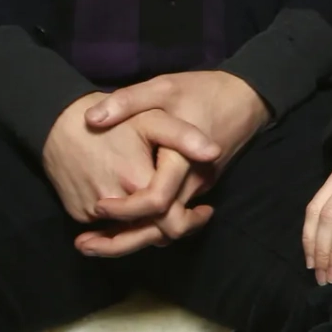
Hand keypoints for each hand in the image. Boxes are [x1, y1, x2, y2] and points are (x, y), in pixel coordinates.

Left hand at [75, 71, 270, 255]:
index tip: (98, 205)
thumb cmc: (205, 91)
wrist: (248, 96)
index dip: (126, 210)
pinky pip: (172, 214)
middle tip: (84, 244)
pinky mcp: (199, 186)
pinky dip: (146, 224)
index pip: (157, 201)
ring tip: (92, 241)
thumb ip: (128, 101)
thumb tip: (91, 119)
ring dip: (132, 236)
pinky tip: (119, 223)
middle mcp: (194, 181)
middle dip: (122, 241)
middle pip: (161, 227)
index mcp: (183, 160)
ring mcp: (199, 186)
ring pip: (167, 226)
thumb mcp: (164, 87)